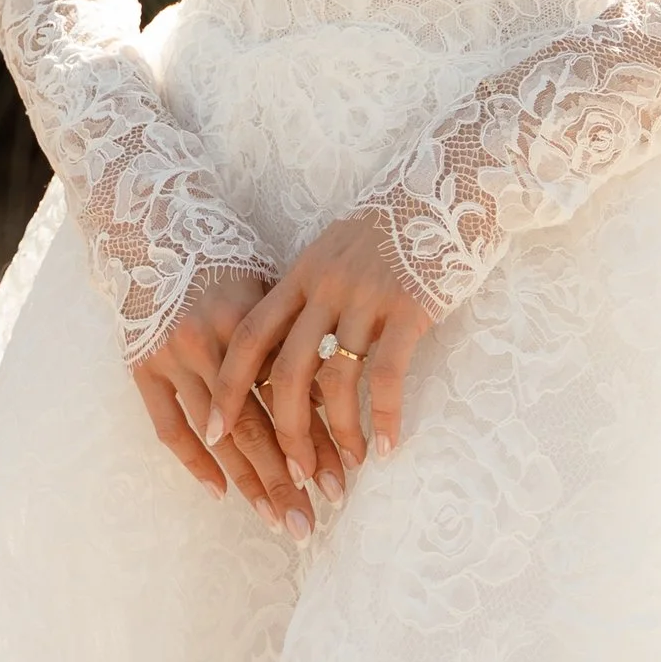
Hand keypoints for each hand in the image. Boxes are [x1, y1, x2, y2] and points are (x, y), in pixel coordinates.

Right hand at [132, 271, 330, 534]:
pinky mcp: (141, 367)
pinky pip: (168, 428)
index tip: (340, 482)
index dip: (315, 442)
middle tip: (312, 523)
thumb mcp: (267, 283)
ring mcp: (171, 357)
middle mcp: (209, 342)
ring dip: (250, 484)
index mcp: (248, 319)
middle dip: (287, 481)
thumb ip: (292, 335)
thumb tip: (331, 394)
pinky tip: (221, 493)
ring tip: (279, 520)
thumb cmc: (224, 256)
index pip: (289, 397)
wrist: (152, 227)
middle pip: (256, 427)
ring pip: (217, 437)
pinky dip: (194, 464)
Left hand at [210, 207, 434, 498]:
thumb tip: (290, 358)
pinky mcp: (408, 307)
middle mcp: (326, 286)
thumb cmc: (391, 227)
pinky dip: (385, 417)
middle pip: (287, 371)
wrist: (447, 184)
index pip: (249, 338)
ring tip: (348, 467)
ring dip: (339, 435)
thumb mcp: (336, 254)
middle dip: (285, 433)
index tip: (213, 432)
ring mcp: (367, 296)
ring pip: (337, 381)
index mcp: (301, 275)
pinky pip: (388, 375)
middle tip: (292, 477)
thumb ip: (311, 298)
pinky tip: (390, 445)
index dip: (228, 388)